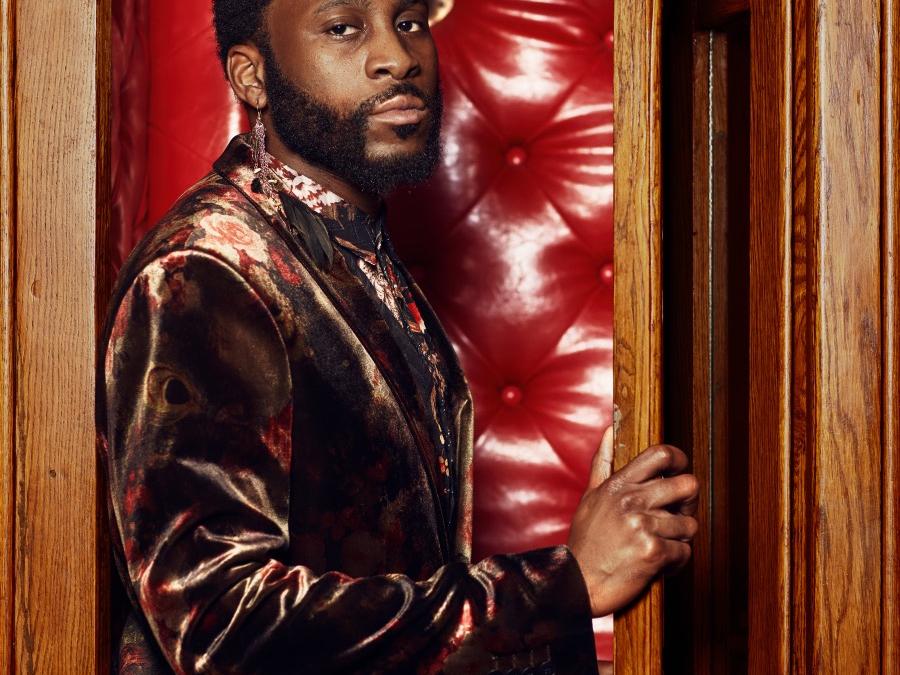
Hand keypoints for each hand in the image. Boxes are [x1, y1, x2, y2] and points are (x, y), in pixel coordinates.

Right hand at [567, 427, 698, 616]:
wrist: (576, 584)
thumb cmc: (586, 542)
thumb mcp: (590, 497)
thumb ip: (603, 463)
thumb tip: (609, 430)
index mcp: (618, 485)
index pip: (660, 454)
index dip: (679, 459)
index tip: (680, 471)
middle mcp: (631, 501)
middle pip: (687, 485)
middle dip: (687, 503)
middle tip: (677, 514)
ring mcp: (643, 525)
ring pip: (689, 524)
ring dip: (678, 539)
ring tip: (658, 545)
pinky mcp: (653, 552)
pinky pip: (685, 552)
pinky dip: (675, 562)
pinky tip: (657, 563)